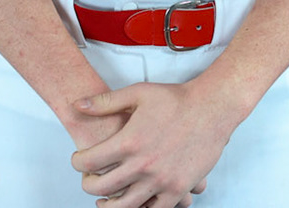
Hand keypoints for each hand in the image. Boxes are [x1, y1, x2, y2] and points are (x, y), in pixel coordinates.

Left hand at [70, 80, 237, 207]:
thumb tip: (77, 105)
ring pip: (124, 207)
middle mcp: (142, 165)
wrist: (211, 108)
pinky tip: (134, 202)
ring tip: (105, 200)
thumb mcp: (137, 93)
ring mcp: (160, 181)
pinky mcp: (177, 189)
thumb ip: (104, 102)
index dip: (77, 162)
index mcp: (129, 142)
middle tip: (88, 179)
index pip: (88, 162)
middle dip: (88, 184)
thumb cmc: (176, 99)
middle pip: (101, 188)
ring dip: (108, 206)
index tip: (78, 160)